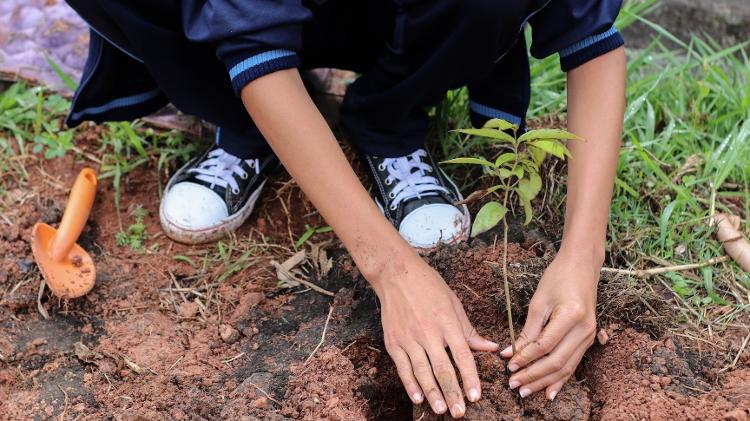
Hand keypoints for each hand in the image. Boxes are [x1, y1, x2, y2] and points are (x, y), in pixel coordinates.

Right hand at [373, 256, 498, 417]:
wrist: (396, 274)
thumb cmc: (429, 286)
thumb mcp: (454, 304)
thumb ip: (470, 330)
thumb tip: (491, 348)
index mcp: (447, 321)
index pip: (462, 355)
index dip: (470, 377)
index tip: (476, 396)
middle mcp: (428, 332)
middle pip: (442, 368)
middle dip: (453, 393)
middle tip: (460, 412)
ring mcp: (408, 338)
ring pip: (422, 372)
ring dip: (433, 393)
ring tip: (441, 410)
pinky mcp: (393, 341)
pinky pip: (403, 367)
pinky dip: (410, 384)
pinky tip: (418, 398)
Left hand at [500, 250, 598, 399]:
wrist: (582, 266)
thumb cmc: (558, 278)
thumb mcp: (539, 300)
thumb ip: (528, 329)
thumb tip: (511, 353)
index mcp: (572, 316)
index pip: (545, 345)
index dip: (525, 358)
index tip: (508, 366)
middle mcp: (585, 330)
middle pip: (557, 362)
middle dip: (533, 376)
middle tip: (513, 385)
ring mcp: (589, 336)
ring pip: (566, 367)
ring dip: (544, 381)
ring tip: (526, 391)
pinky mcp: (588, 339)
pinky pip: (574, 363)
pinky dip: (560, 378)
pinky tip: (549, 391)